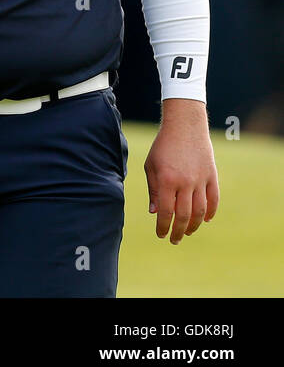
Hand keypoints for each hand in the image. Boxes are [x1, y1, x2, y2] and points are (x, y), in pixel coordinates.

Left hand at [144, 99, 219, 244]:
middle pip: (184, 215)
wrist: (185, 126)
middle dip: (178, 231)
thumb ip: (153, 190)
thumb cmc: (163, 146)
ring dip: (194, 225)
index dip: (163, 226)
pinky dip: (211, 212)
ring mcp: (201, 180)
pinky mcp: (212, 176)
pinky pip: (214, 200)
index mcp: (167, 180)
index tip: (160, 235)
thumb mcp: (151, 166)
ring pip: (201, 211)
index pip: (166, 211)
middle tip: (174, 239)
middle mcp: (185, 182)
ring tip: (187, 231)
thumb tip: (155, 213)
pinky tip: (206, 220)